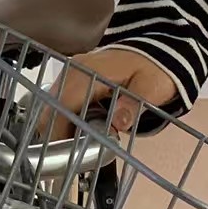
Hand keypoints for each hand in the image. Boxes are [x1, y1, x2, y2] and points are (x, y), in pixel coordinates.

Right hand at [46, 47, 178, 140]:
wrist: (156, 54)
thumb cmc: (154, 71)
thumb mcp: (151, 89)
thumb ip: (133, 105)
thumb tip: (120, 122)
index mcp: (90, 71)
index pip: (63, 103)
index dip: (60, 130)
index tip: (66, 153)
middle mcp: (75, 70)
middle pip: (50, 106)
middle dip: (57, 132)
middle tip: (74, 153)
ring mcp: (73, 73)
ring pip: (52, 105)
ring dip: (61, 126)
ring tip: (80, 144)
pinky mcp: (75, 79)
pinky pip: (61, 102)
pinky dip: (67, 118)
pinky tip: (83, 129)